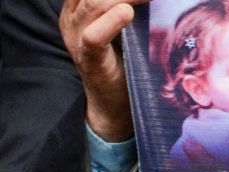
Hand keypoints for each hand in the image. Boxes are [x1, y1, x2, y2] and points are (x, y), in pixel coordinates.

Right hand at [58, 0, 151, 141]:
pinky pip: (94, 36)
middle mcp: (72, 17)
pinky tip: (128, 13)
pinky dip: (112, 22)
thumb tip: (155, 0)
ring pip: (94, 4)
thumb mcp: (125, 29)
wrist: (114, 103)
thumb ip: (129, 9)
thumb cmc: (125, 62)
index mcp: (78, 7)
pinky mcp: (87, 58)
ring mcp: (76, 37)